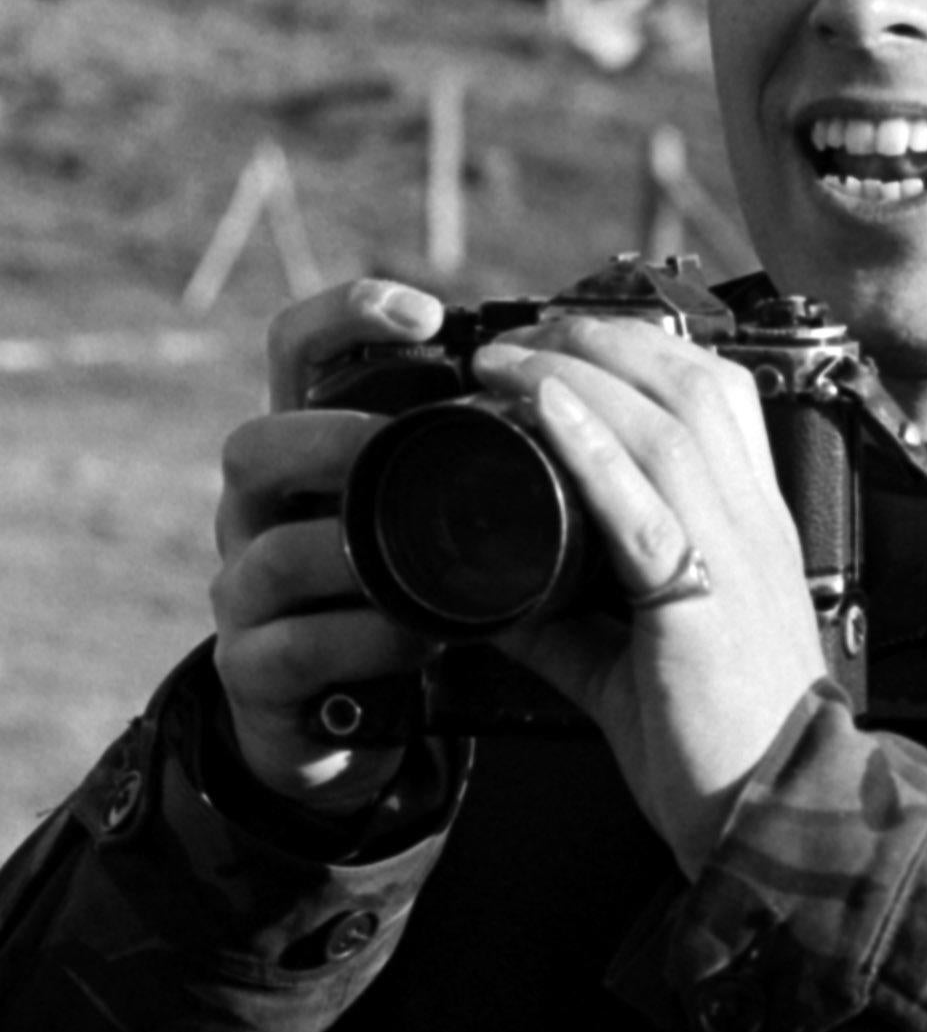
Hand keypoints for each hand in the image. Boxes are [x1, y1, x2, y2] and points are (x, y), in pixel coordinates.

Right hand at [210, 279, 444, 813]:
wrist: (342, 715)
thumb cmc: (400, 588)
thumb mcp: (426, 508)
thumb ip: (466, 451)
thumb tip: (575, 385)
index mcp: (308, 448)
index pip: (299, 353)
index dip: (347, 318)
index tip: (427, 315)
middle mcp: (259, 510)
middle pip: (254, 446)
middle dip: (330, 438)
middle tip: (399, 442)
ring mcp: (245, 593)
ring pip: (271, 554)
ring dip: (353, 553)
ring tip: (423, 558)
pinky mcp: (252, 673)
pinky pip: (292, 649)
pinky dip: (360, 640)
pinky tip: (416, 635)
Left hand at [474, 316, 827, 877]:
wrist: (775, 817)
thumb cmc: (721, 746)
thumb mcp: (630, 666)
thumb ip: (564, 625)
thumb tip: (483, 598)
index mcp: (749, 529)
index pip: (719, 398)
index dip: (645, 352)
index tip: (572, 343)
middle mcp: (752, 525)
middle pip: (695, 383)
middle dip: (606, 339)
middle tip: (526, 334)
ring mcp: (734, 555)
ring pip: (672, 419)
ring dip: (585, 371)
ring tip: (513, 358)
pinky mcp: (701, 600)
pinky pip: (646, 502)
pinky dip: (594, 444)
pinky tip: (548, 407)